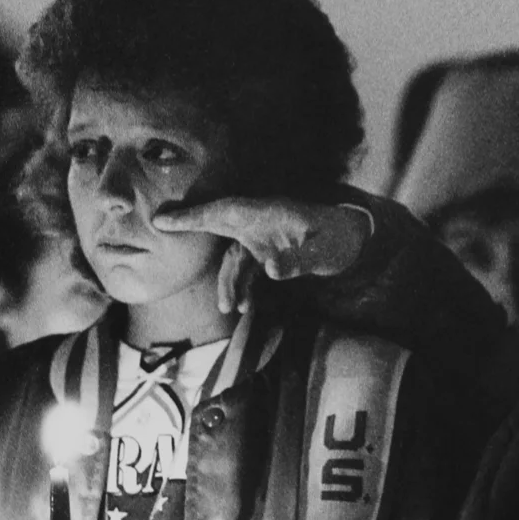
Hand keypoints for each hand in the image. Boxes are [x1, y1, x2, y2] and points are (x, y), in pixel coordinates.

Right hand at [153, 197, 369, 313]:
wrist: (354, 239)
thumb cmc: (340, 238)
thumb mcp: (325, 250)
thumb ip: (299, 260)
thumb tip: (270, 271)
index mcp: (268, 214)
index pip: (224, 211)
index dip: (193, 215)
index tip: (164, 218)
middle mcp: (259, 223)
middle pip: (219, 228)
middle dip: (195, 236)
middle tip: (165, 238)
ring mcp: (261, 238)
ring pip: (234, 258)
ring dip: (229, 283)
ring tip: (231, 309)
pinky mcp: (266, 253)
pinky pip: (246, 269)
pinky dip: (243, 287)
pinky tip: (246, 307)